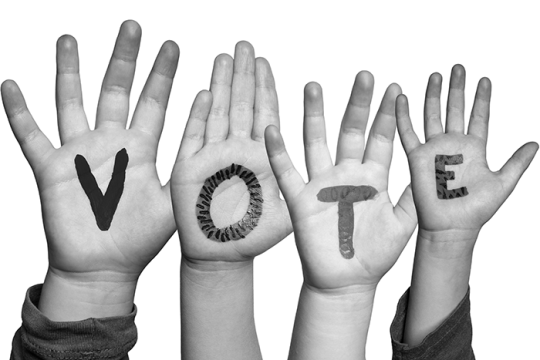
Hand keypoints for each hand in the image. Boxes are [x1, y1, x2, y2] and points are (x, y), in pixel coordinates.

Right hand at [2, 21, 177, 316]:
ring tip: (69, 38)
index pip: (153, 103)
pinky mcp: (53, 170)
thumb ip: (188, 168)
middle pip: (117, 91)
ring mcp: (81, 154)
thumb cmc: (141, 238)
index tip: (172, 46)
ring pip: (72, 102)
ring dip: (70, 71)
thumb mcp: (173, 200)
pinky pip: (31, 136)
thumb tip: (216, 142)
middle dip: (125, 59)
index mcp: (141, 150)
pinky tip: (10, 85)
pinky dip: (19, 113)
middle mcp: (111, 144)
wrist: (107, 267)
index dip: (163, 75)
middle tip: (133, 25)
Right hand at [171, 41, 290, 263]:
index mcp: (260, 157)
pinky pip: (194, 137)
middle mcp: (237, 152)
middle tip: (246, 46)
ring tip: (226, 58)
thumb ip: (299, 190)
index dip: (265, 88)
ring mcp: (212, 158)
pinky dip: (198, 115)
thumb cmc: (252, 237)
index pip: (264, 115)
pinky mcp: (189, 170)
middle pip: (241, 106)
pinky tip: (205, 92)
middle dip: (244, 75)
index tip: (265, 62)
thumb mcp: (287, 214)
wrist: (221, 256)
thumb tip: (325, 173)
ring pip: (218, 113)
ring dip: (222, 85)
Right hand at [265, 72, 416, 290]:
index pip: (381, 139)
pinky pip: (287, 173)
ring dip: (315, 115)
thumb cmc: (376, 255)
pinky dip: (278, 153)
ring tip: (314, 86)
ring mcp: (323, 185)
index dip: (388, 115)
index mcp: (373, 178)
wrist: (348, 281)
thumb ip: (415, 195)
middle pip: (351, 132)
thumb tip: (432, 168)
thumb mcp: (404, 223)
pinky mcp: (302, 201)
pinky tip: (272, 130)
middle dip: (358, 104)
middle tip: (364, 75)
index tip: (396, 88)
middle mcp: (347, 175)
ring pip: (317, 142)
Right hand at [396, 65, 537, 244]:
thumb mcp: (503, 183)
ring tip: (435, 76)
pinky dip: (403, 115)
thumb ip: (517, 162)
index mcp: (474, 149)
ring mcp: (435, 150)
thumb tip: (535, 144)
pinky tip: (402, 99)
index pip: (479, 116)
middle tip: (458, 68)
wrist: (452, 226)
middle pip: (455, 109)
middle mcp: (453, 145)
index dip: (482, 98)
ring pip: (432, 115)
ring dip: (433, 95)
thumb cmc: (475, 210)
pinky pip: (408, 133)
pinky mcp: (417, 158)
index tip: (485, 80)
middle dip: (457, 88)